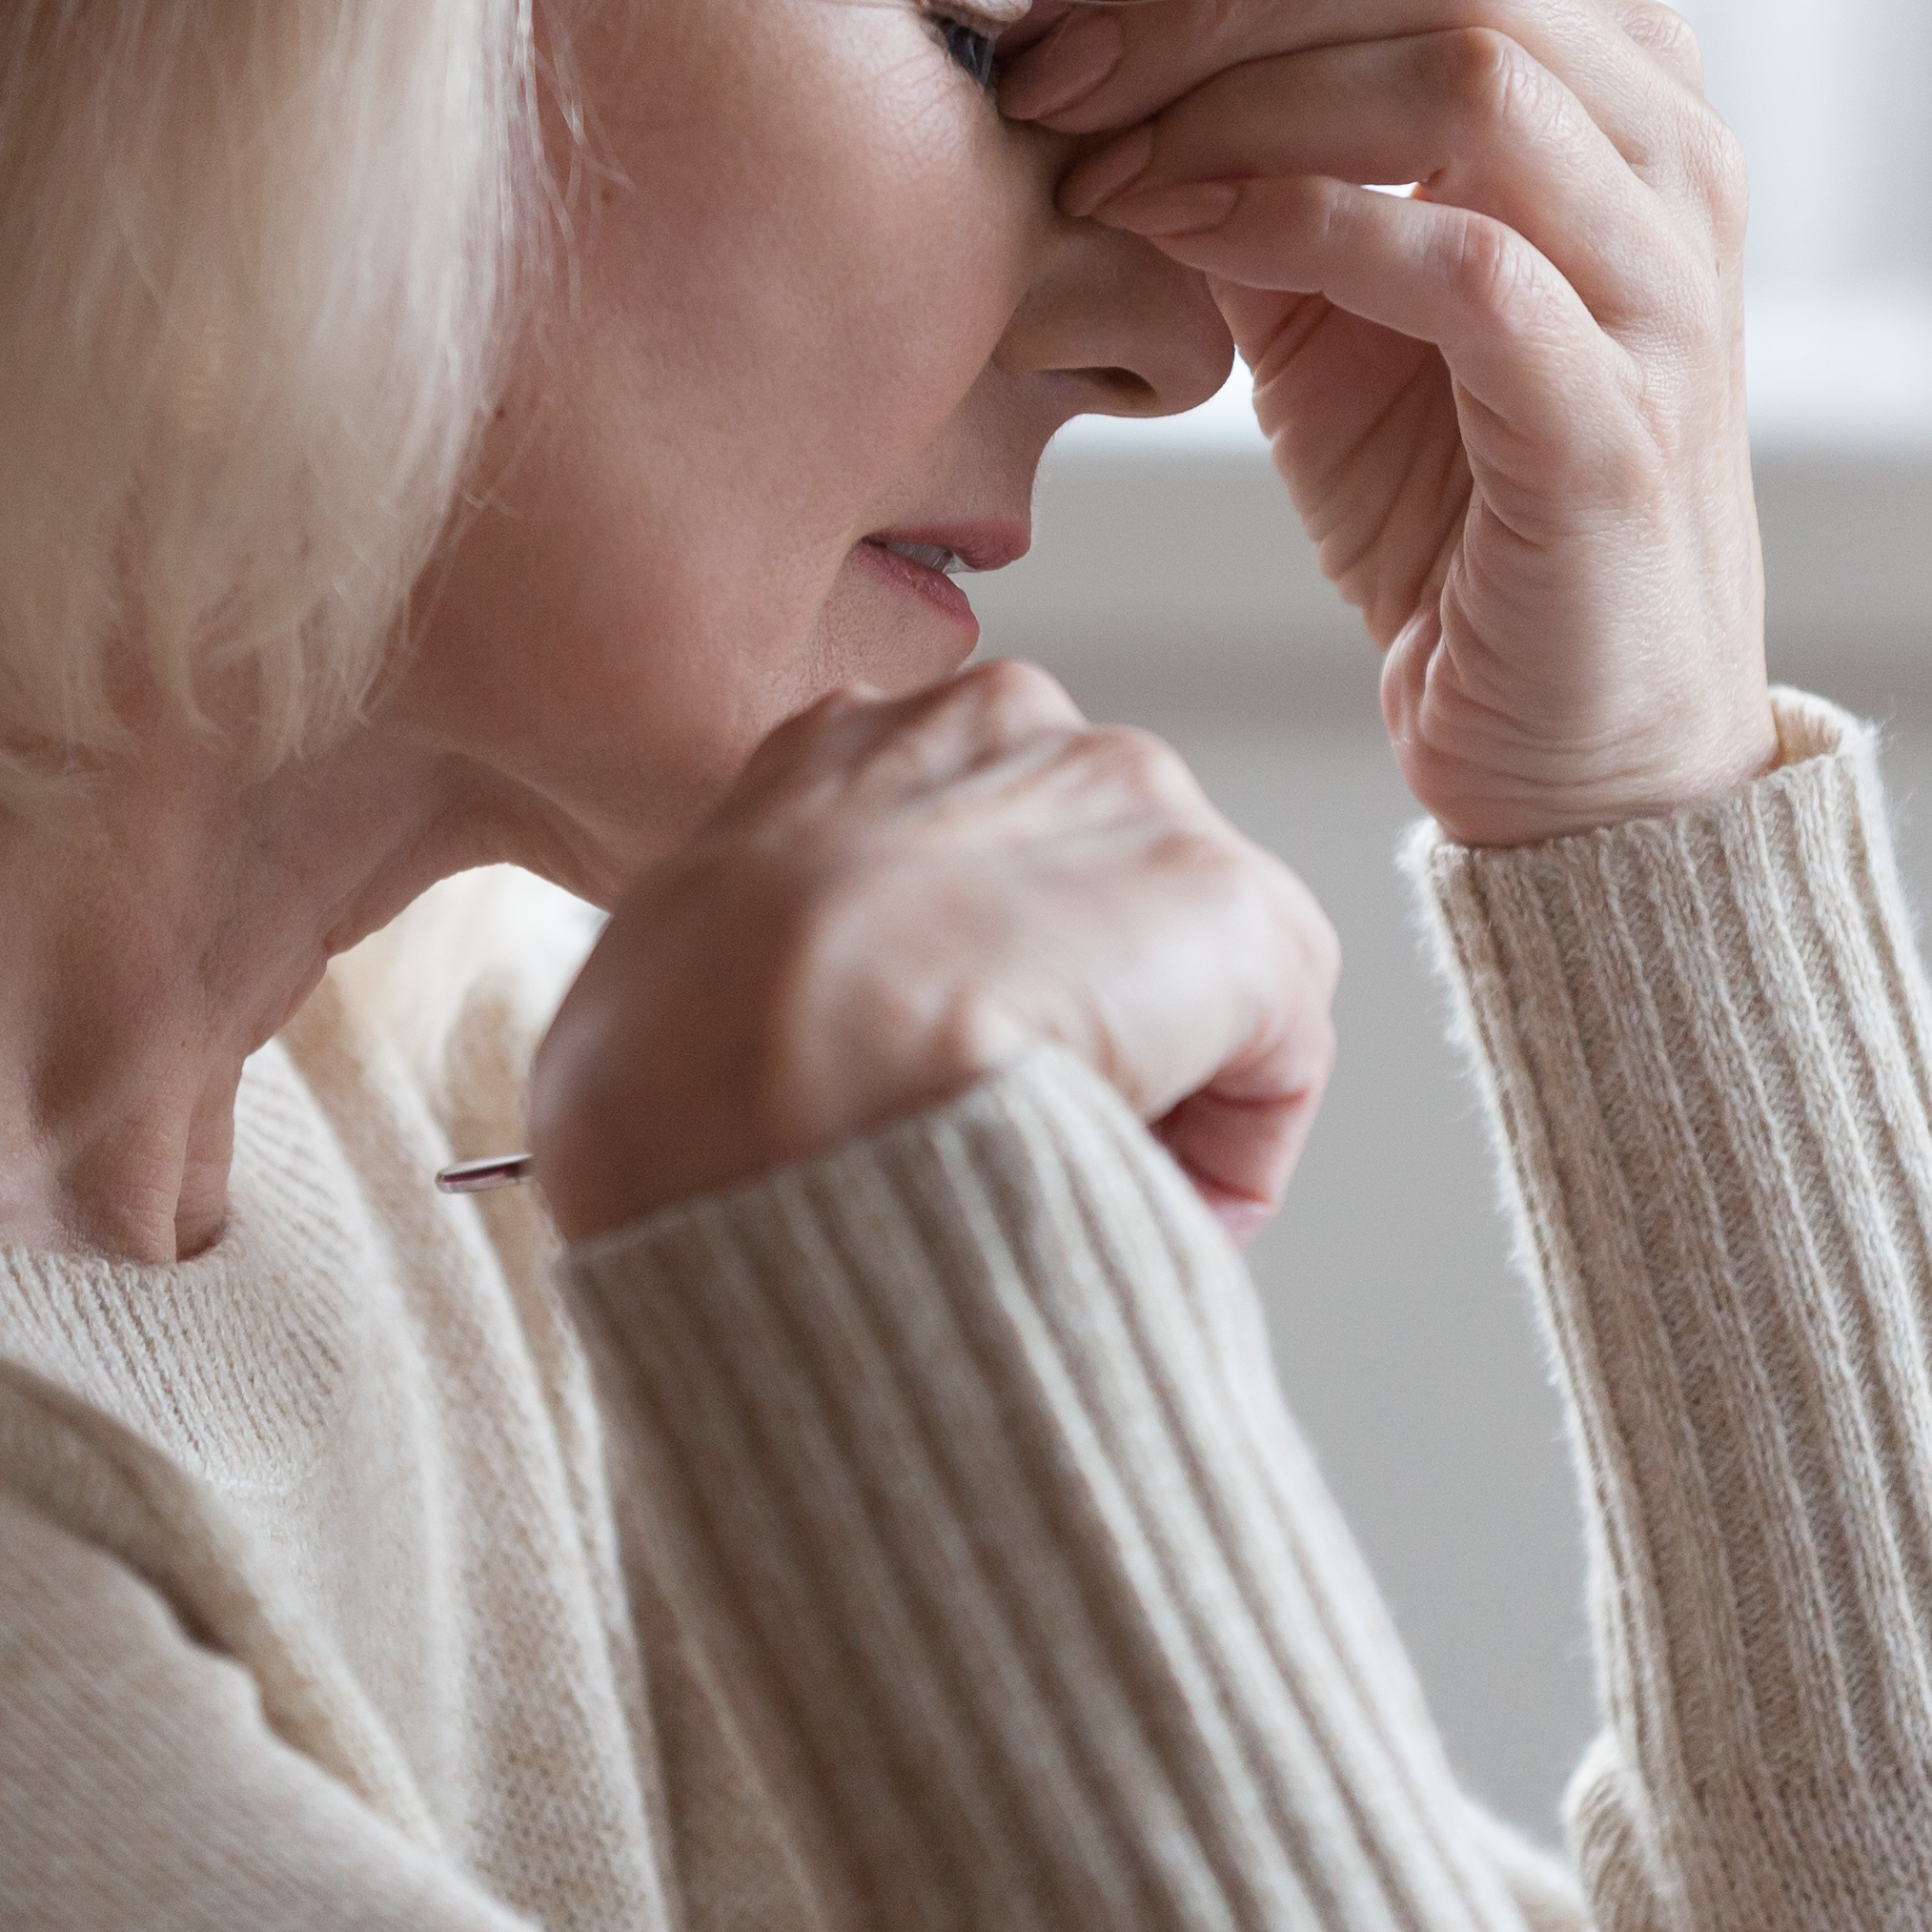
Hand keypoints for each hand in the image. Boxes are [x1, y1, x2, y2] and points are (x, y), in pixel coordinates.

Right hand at [527, 665, 1340, 1243]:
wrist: (749, 1082)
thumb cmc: (664, 1077)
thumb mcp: (656, 995)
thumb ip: (744, 994)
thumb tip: (767, 1083)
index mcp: (841, 747)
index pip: (957, 856)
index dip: (965, 993)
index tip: (944, 1095)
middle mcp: (999, 729)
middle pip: (1089, 895)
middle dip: (1079, 1024)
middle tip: (1021, 1151)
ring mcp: (1124, 802)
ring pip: (1188, 967)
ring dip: (1155, 1083)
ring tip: (1073, 1187)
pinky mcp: (1227, 904)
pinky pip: (1275, 1051)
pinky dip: (1232, 1149)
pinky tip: (1146, 1202)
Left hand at [999, 0, 1773, 848]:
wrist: (1572, 743)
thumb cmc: (1450, 506)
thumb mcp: (1327, 302)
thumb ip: (1256, 164)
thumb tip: (1101, 48)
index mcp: (1620, 92)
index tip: (1060, 18)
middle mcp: (1673, 158)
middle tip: (1059, 73)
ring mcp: (1666, 287)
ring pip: (1470, 79)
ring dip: (1245, 102)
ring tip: (1104, 167)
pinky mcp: (1617, 425)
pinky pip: (1463, 264)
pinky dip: (1298, 226)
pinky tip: (1177, 240)